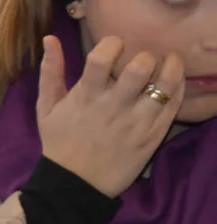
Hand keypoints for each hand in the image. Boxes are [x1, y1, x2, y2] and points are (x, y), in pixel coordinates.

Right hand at [37, 35, 184, 198]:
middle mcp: (113, 107)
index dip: (112, 43)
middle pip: (140, 67)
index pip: (103, 56)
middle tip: (142, 61)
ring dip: (170, 67)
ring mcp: (136, 122)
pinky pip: (174, 103)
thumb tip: (50, 38)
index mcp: (85, 97)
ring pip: (164, 84)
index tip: (115, 47)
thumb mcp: (46, 108)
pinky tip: (172, 81)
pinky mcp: (152, 135)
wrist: (75, 185)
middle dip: (144, 56)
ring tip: (167, 63)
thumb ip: (50, 72)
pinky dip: (177, 86)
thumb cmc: (59, 143)